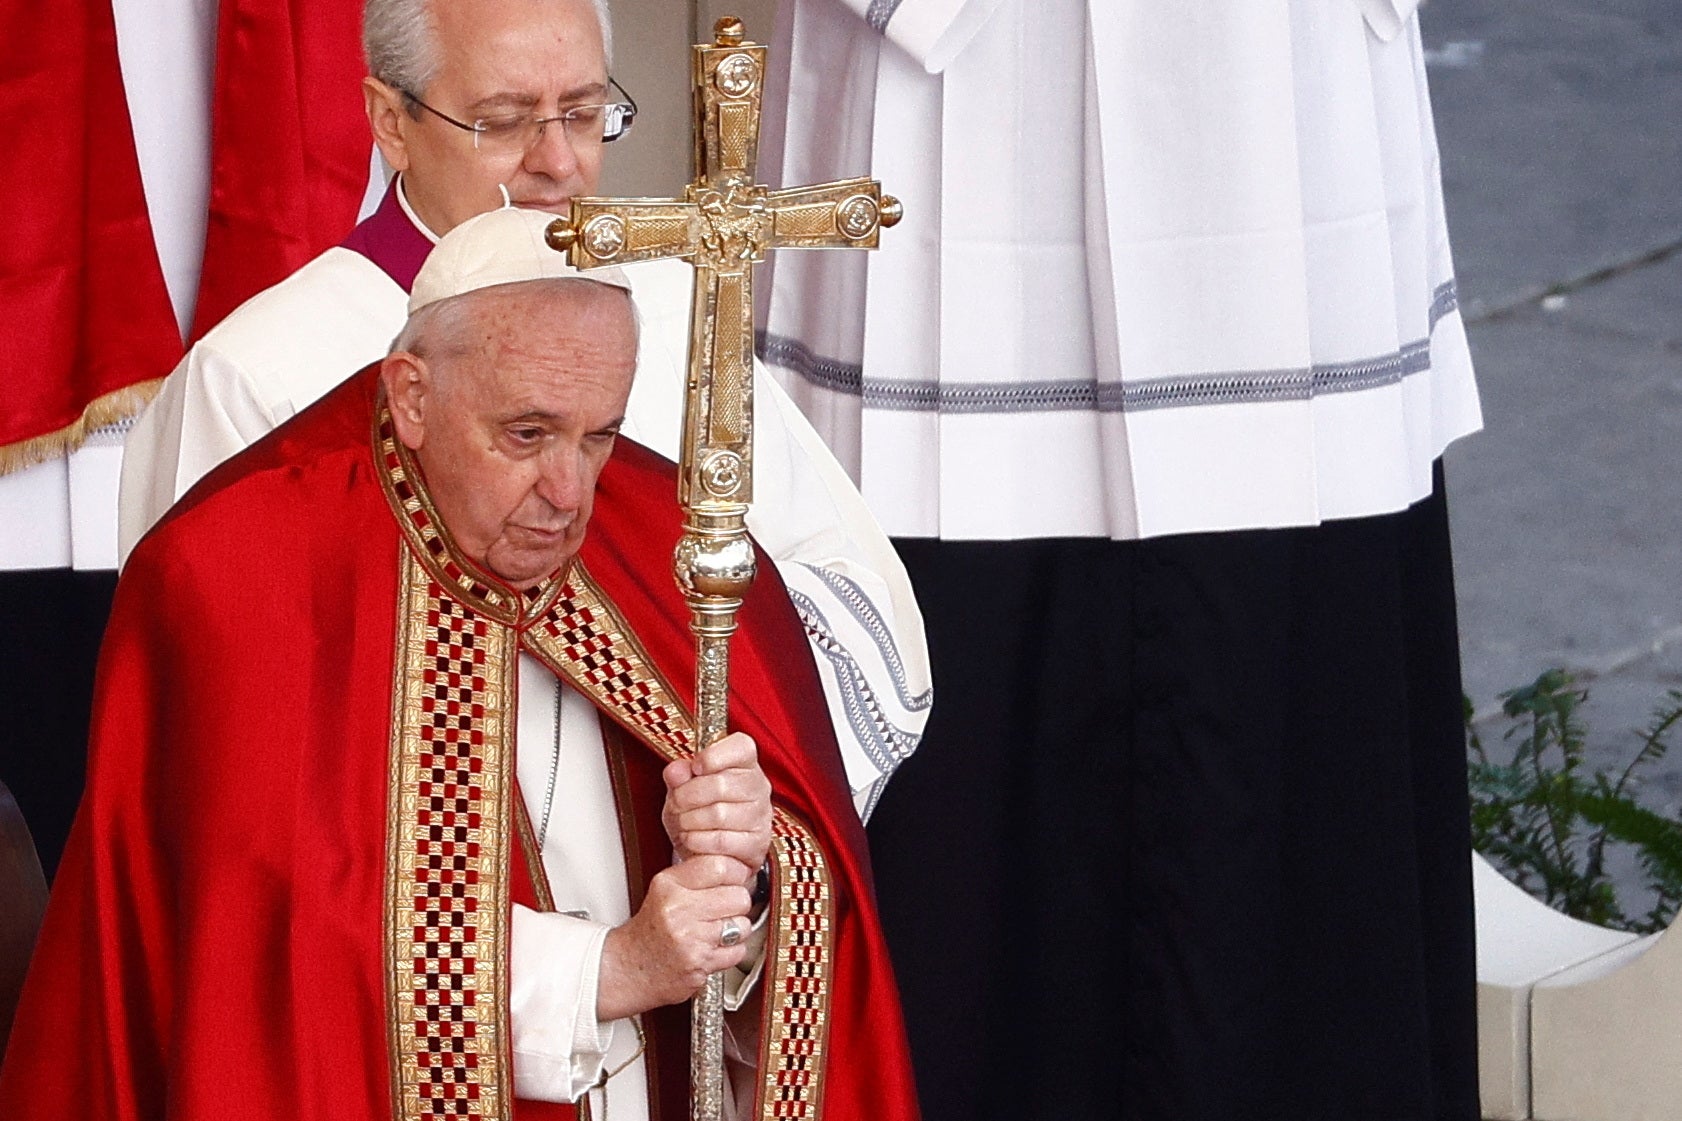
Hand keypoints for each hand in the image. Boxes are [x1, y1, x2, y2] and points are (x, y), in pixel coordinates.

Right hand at [596, 855, 752, 1020]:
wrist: (631, 969)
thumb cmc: (652, 930)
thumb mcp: (665, 890)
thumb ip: (697, 873)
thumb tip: (739, 864)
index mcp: (669, 884)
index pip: (720, 866)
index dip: (737, 873)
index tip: (736, 880)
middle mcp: (678, 909)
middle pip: (739, 896)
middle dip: (738, 904)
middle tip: (723, 910)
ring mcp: (689, 937)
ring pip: (742, 925)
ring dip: (736, 930)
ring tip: (715, 931)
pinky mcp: (699, 962)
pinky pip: (738, 951)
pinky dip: (731, 952)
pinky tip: (712, 948)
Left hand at [661, 732, 771, 890]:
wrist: (712, 856)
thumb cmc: (700, 812)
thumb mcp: (682, 789)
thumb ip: (678, 776)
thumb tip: (675, 771)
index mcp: (745, 764)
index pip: (742, 747)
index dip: (714, 755)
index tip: (696, 767)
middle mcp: (759, 787)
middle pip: (721, 784)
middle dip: (687, 796)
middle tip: (676, 803)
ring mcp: (761, 817)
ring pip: (718, 815)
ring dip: (689, 821)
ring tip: (682, 823)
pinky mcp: (757, 845)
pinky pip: (720, 841)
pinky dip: (697, 841)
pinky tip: (692, 839)